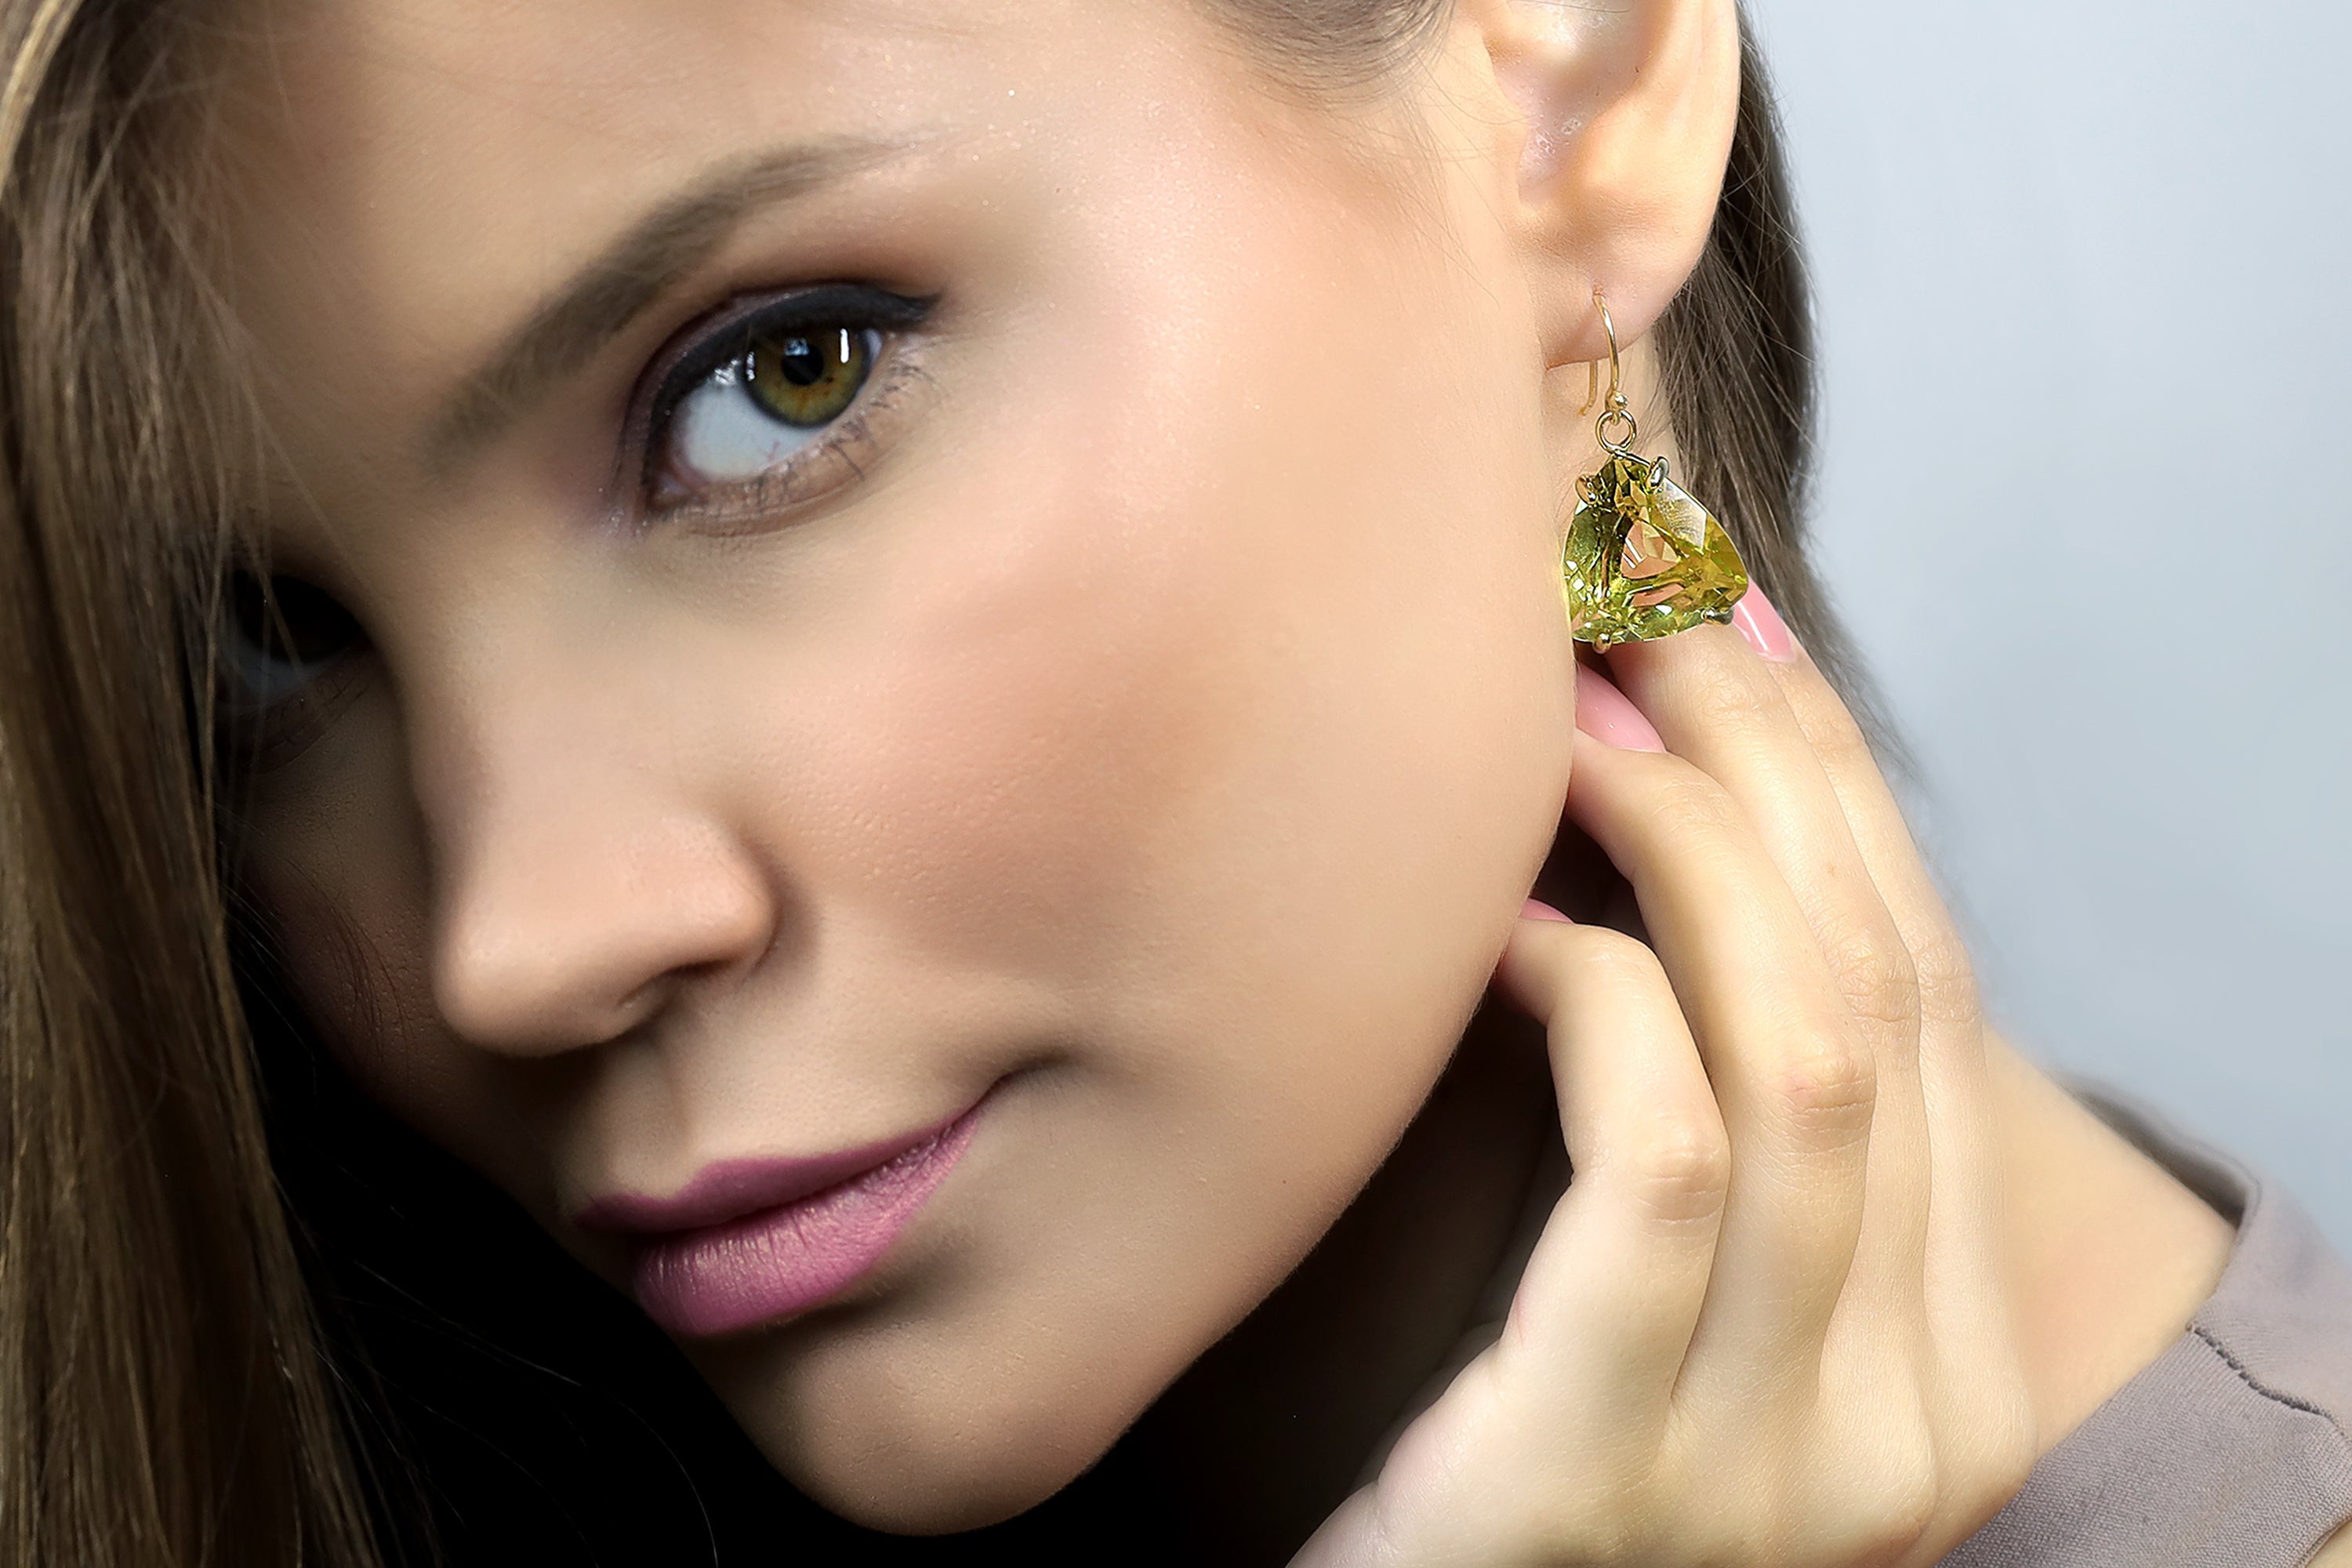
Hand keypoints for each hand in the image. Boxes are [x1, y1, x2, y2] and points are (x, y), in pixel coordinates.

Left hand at [1291, 599, 2035, 1567]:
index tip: (1737, 623)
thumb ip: (1720, 1124)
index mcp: (1954, 1350)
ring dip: (1683, 848)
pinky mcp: (1612, 1479)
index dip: (1839, 787)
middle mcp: (1922, 1412)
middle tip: (1643, 614)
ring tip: (1570, 731)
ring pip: (1800, 1054)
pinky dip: (1590, 998)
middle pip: (1882, 992)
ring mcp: (1788, 1462)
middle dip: (1767, 769)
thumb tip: (1686, 837)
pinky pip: (1658, 1163)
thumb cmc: (1507, 1462)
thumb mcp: (1670, 1299)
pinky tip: (1498, 925)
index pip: (1935, 996)